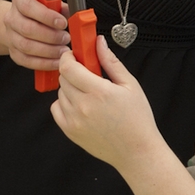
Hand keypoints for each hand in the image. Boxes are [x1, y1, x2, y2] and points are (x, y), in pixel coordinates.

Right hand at [3, 0, 69, 69]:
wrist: (21, 22)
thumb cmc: (39, 12)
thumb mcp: (49, 4)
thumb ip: (60, 8)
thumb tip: (74, 16)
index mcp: (20, 1)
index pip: (28, 7)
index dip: (46, 16)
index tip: (63, 23)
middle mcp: (11, 18)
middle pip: (27, 29)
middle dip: (50, 36)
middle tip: (66, 38)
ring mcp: (10, 37)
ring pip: (26, 46)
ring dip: (48, 51)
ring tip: (63, 50)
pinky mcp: (14, 53)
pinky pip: (27, 60)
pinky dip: (44, 63)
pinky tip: (56, 61)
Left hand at [50, 36, 160, 169]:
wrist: (137, 152)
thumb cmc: (137, 119)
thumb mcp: (129, 85)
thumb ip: (110, 62)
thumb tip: (98, 42)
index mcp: (98, 92)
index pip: (68, 67)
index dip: (68, 57)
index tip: (74, 54)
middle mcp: (82, 106)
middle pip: (63, 78)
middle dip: (72, 71)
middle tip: (87, 74)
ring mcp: (74, 121)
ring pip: (60, 93)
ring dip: (70, 88)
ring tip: (89, 95)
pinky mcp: (69, 131)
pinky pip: (56, 109)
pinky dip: (65, 104)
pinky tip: (82, 106)